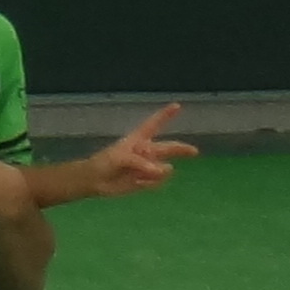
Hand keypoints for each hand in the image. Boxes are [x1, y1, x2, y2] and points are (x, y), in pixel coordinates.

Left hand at [74, 104, 195, 198]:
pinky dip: (149, 184)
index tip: (177, 105)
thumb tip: (162, 170)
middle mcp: (146, 152)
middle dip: (181, 149)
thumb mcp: (120, 157)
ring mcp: (148, 167)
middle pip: (168, 148)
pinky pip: (157, 182)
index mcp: (138, 140)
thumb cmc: (105, 162)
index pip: (154, 124)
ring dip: (155, 173)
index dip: (165, 115)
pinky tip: (136, 183)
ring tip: (136, 175)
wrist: (95, 181)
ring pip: (164, 169)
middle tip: (194, 151)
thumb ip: (141, 162)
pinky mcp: (147, 181)